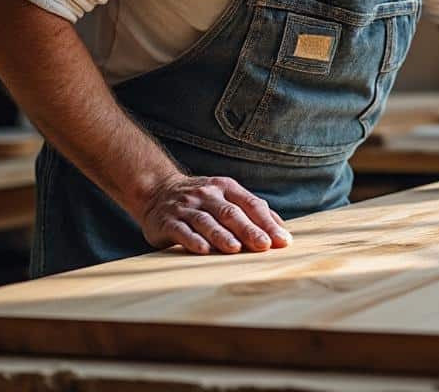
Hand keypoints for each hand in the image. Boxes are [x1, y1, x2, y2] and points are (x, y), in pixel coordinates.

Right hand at [139, 174, 292, 254]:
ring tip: (236, 248)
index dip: (267, 222)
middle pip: (231, 213)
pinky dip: (193, 240)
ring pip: (206, 221)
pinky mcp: (167, 221)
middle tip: (264, 245)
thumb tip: (282, 229)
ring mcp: (186, 207)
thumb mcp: (227, 196)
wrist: (156, 190)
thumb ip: (252, 210)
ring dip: (222, 235)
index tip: (282, 240)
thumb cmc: (202, 199)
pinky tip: (204, 250)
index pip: (251, 204)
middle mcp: (206, 195)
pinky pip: (181, 230)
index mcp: (225, 187)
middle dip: (249, 230)